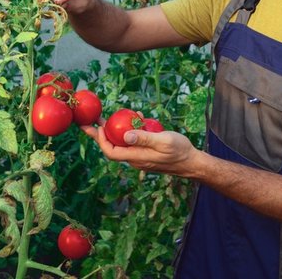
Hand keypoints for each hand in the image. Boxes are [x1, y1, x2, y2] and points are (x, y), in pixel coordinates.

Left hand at [80, 120, 201, 177]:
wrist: (192, 163)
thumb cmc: (179, 151)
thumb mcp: (163, 141)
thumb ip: (144, 138)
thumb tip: (124, 135)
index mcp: (137, 157)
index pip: (111, 152)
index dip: (101, 140)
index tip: (98, 127)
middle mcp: (135, 159)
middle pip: (112, 148)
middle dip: (100, 135)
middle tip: (89, 122)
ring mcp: (140, 157)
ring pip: (122, 144)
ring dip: (114, 131)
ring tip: (108, 118)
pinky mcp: (146, 154)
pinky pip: (133, 143)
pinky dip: (130, 131)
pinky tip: (136, 119)